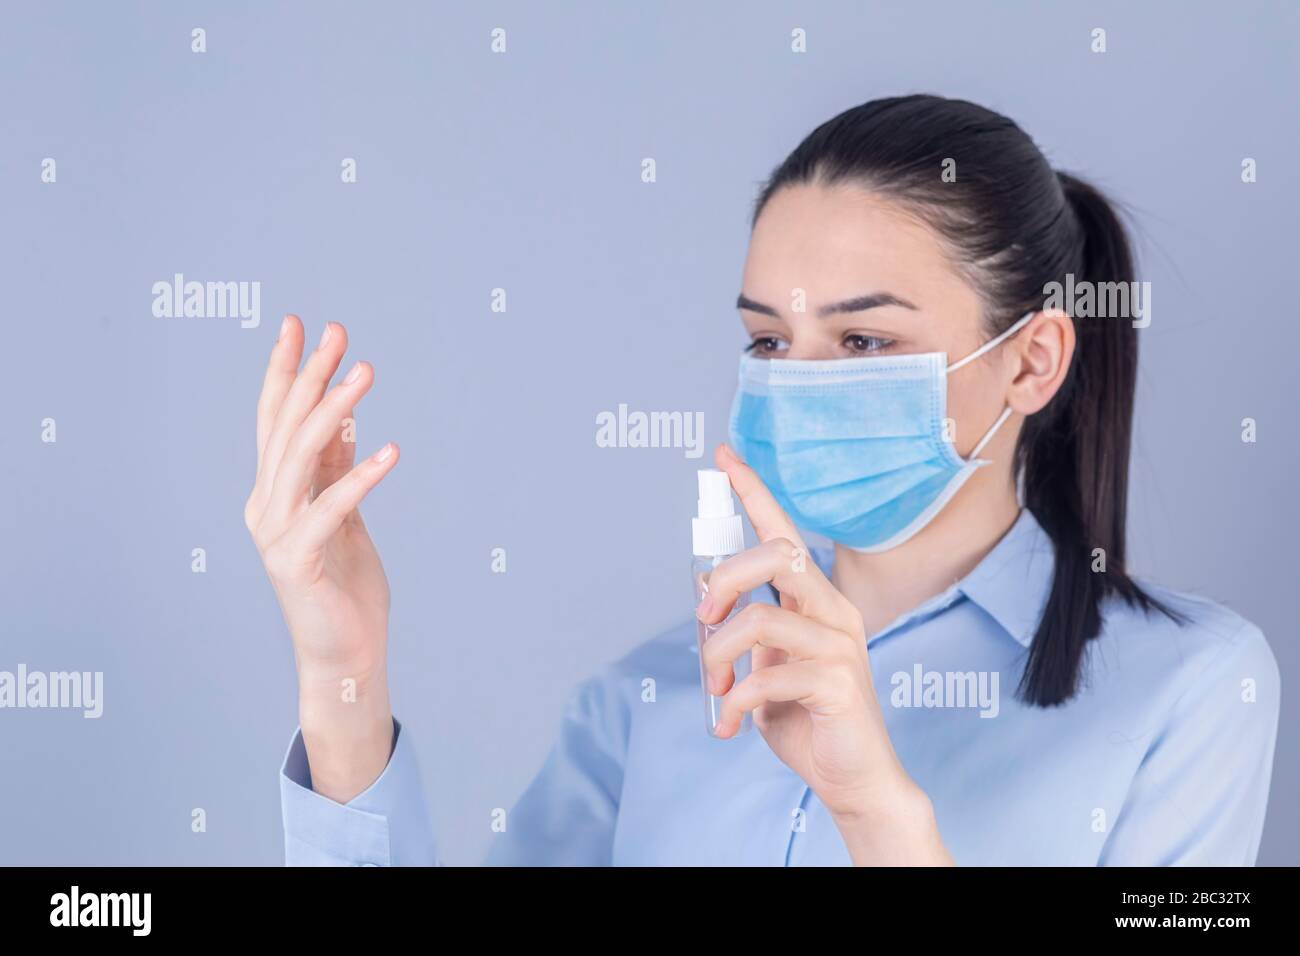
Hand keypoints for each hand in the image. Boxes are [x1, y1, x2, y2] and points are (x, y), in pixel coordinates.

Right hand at [244, 315, 397, 801]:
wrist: (344, 654)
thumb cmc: (345, 584)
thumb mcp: (344, 513)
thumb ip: (335, 468)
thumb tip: (345, 414)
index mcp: (273, 492)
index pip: (275, 419)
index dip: (286, 370)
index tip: (301, 324)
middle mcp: (265, 507)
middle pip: (284, 427)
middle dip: (310, 375)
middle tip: (337, 332)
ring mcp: (276, 535)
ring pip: (300, 458)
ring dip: (334, 411)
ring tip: (365, 373)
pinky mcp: (299, 562)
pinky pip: (330, 510)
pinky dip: (360, 478)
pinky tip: (391, 450)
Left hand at [697, 443, 951, 864]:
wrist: (853, 777)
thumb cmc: (806, 718)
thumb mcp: (765, 667)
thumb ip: (745, 633)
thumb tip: (706, 602)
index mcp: (815, 601)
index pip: (784, 533)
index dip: (754, 492)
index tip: (723, 456)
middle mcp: (833, 611)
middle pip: (775, 555)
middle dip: (724, 578)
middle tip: (702, 616)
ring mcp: (839, 645)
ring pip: (758, 620)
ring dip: (717, 657)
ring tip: (714, 690)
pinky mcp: (837, 683)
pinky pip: (766, 677)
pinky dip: (733, 702)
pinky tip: (728, 724)